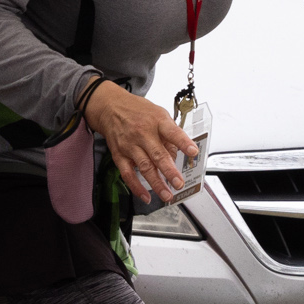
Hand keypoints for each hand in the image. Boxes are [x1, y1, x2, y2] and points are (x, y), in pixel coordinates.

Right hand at [83, 81, 197, 205]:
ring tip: (167, 195)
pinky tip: (146, 196)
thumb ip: (170, 133)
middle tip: (179, 183)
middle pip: (157, 154)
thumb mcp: (159, 114)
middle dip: (169, 171)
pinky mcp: (119, 154)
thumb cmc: (138, 111)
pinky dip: (136, 186)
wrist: (110, 107)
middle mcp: (143, 133)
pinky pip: (127, 173)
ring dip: (156, 182)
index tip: (193, 152)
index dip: (183, 142)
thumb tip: (178, 155)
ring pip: (144, 166)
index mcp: (157, 121)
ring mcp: (130, 145)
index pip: (172, 132)